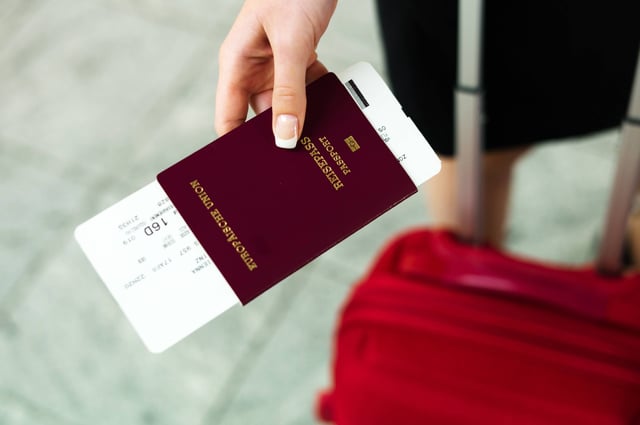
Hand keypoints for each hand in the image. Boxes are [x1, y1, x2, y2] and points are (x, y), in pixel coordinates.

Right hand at [215, 0, 336, 147]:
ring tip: (319, 140)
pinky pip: (306, 89)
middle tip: (297, 161)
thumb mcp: (292, 44)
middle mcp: (253, 68)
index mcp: (236, 64)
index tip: (253, 174)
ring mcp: (276, 65)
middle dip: (279, 137)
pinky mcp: (298, 59)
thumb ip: (290, 91)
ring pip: (287, 105)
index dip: (236, 148)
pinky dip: (319, 98)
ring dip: (304, 118)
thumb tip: (285, 136)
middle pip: (262, 118)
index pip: (228, 120)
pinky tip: (332, 110)